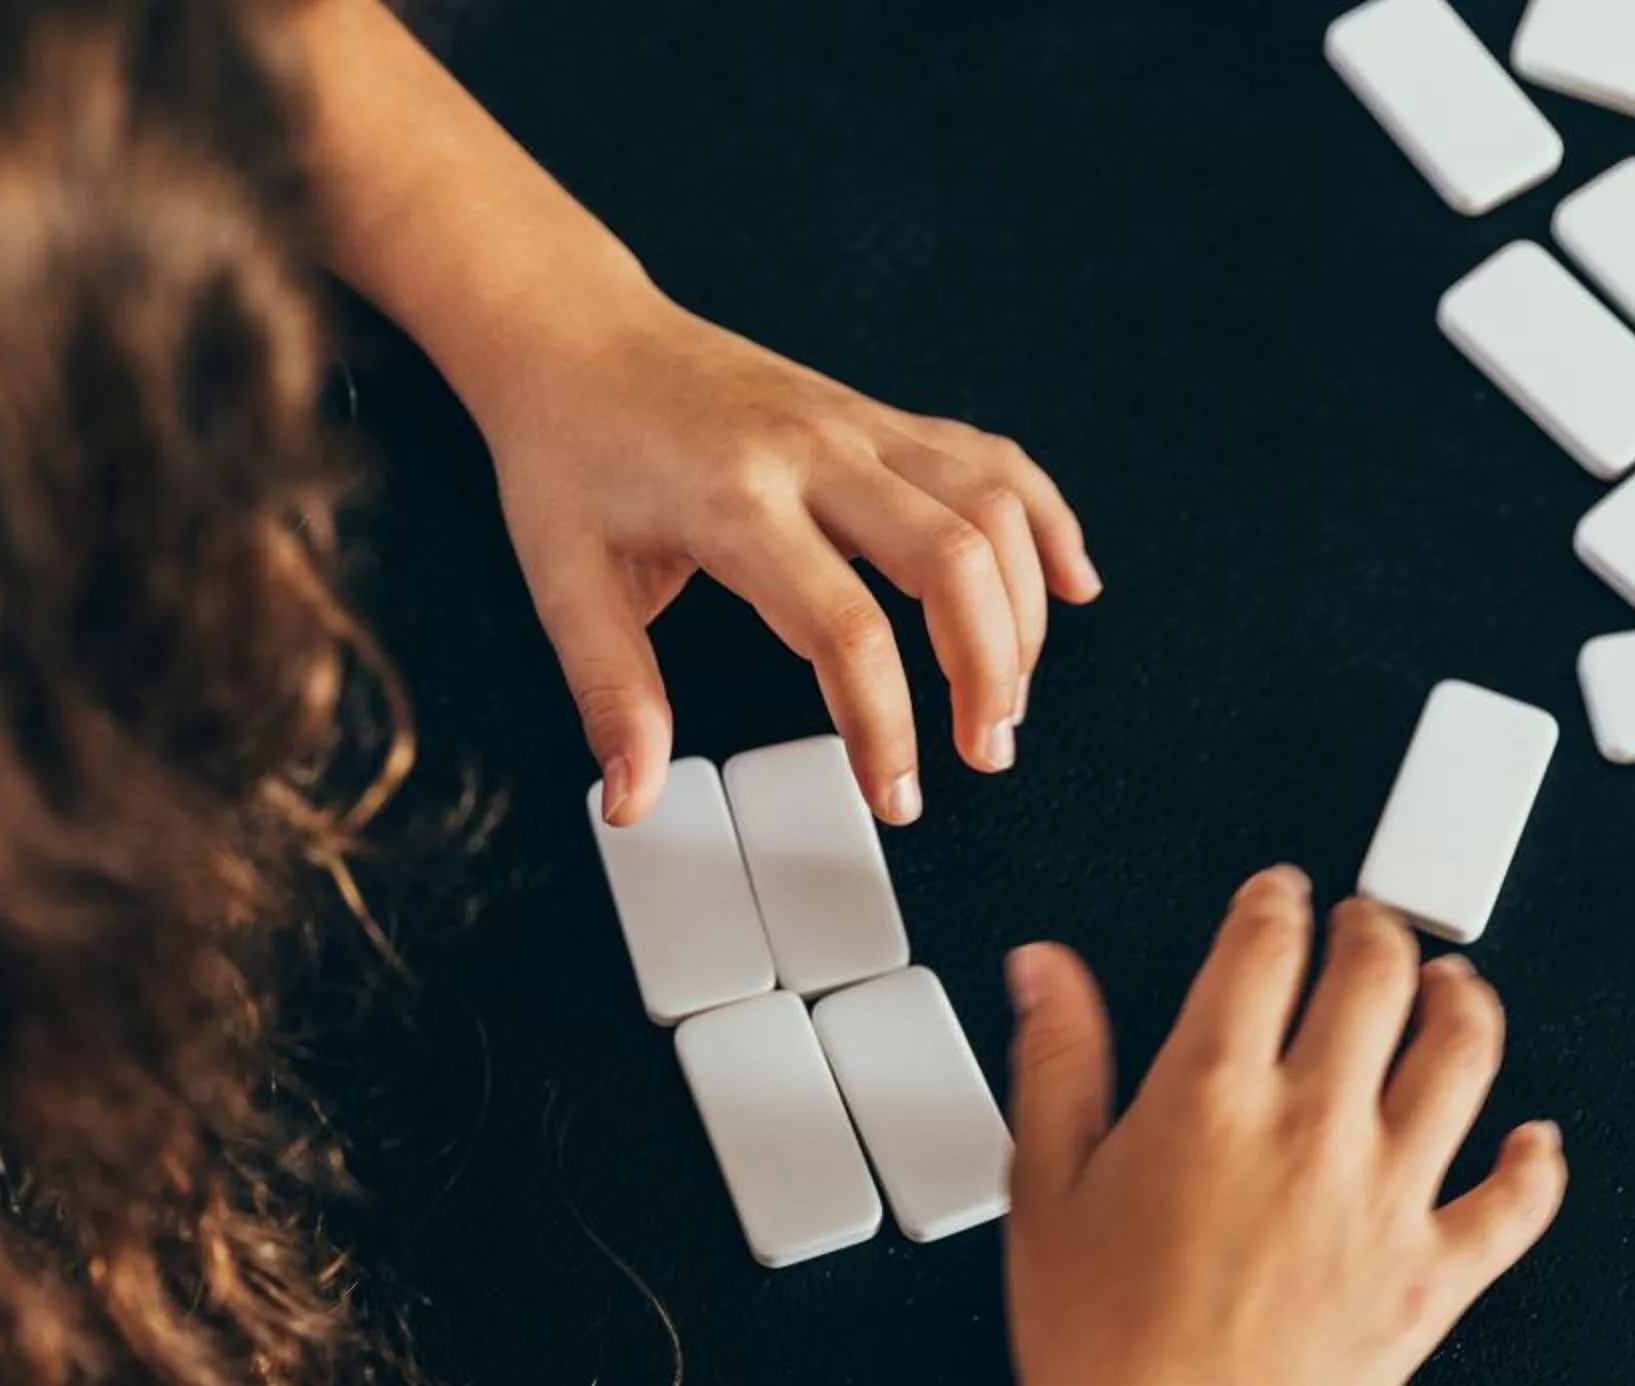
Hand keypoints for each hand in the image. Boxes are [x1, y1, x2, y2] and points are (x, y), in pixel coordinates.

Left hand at [468, 291, 1100, 826]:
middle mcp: (815, 451)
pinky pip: (991, 461)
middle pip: (953, 561)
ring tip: (1008, 698)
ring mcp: (858, 424)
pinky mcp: (879, 416)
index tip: (892, 796)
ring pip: (991, 507)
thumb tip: (630, 800)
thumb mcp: (564, 582)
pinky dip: (1044, 522)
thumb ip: (611, 696)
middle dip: (990, 672)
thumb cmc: (568, 455)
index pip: (846, 630)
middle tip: (984, 753)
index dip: (885, 728)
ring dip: (1022, 611)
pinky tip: (1070, 584)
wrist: (577, 335)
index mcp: (737, 501)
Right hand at [999, 872, 1567, 1385]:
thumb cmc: (1096, 1346)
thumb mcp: (1045, 1183)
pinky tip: (1534, 1142)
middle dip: (1374, 931)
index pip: (1264, 950)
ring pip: (1463, 1059)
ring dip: (1465, 1004)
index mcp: (1212, 1094)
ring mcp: (1387, 1198)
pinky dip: (1535, 1165)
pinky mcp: (1435, 1275)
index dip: (1277, 903)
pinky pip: (1516, 1204)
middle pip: (1376, 980)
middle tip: (1369, 925)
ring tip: (1455, 987)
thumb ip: (1058, 1061)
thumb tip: (1047, 973)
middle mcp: (1313, 1128)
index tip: (1281, 896)